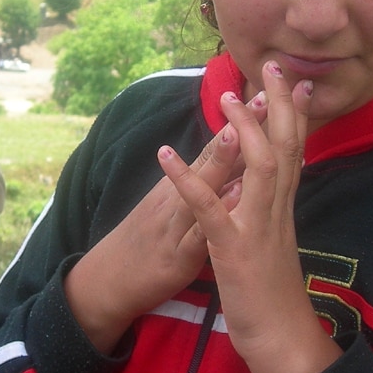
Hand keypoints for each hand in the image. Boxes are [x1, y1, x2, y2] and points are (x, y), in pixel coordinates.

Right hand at [63, 97, 266, 353]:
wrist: (107, 281)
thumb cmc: (147, 242)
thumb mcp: (172, 209)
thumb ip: (198, 187)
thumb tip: (230, 166)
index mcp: (181, 188)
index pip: (215, 148)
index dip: (240, 121)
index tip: (265, 91)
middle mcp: (178, 198)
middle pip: (210, 157)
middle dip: (237, 128)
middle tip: (262, 95)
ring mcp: (176, 225)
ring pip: (200, 189)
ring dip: (218, 161)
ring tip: (238, 131)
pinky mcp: (174, 256)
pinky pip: (197, 235)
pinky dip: (212, 216)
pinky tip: (228, 201)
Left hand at [159, 62, 339, 372]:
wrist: (281, 341)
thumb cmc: (272, 296)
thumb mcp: (272, 245)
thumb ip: (270, 214)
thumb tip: (269, 190)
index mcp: (282, 210)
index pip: (294, 151)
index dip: (294, 113)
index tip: (294, 80)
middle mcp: (276, 211)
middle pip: (285, 147)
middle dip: (278, 104)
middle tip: (270, 64)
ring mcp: (257, 228)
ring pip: (258, 168)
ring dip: (241, 131)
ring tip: (226, 98)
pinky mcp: (234, 250)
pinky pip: (208, 209)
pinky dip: (187, 179)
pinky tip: (165, 155)